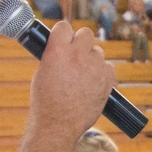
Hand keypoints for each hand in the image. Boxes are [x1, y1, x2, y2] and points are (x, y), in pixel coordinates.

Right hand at [28, 20, 114, 136]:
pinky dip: (103, 72)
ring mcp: (94, 67)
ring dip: (92, 59)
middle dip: (81, 42)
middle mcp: (77, 55)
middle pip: (86, 34)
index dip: (64, 34)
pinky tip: (93, 83)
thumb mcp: (42, 72)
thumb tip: (63, 46)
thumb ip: (54, 55)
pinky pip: (109, 66)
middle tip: (75, 56)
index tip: (64, 40)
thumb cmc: (46, 101)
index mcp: (57, 51)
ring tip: (82, 76)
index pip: (64, 26)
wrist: (58, 125)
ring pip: (98, 51)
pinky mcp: (107, 79)